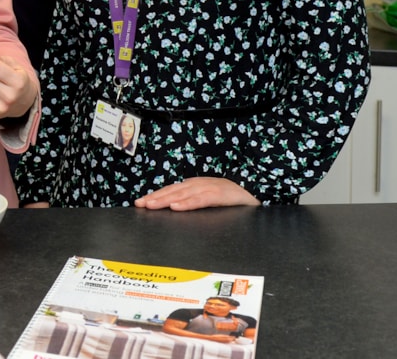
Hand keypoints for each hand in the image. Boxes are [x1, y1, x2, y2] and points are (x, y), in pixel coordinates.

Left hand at [135, 177, 260, 210]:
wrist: (257, 195)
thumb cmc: (233, 201)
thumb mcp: (210, 203)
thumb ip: (195, 205)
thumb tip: (176, 212)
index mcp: (196, 187)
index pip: (171, 191)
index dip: (156, 196)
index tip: (140, 203)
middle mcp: (200, 185)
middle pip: (173, 191)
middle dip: (155, 197)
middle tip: (139, 204)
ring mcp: (210, 188)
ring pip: (183, 194)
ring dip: (165, 199)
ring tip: (151, 205)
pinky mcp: (221, 194)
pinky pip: (201, 199)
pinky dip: (188, 203)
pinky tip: (176, 207)